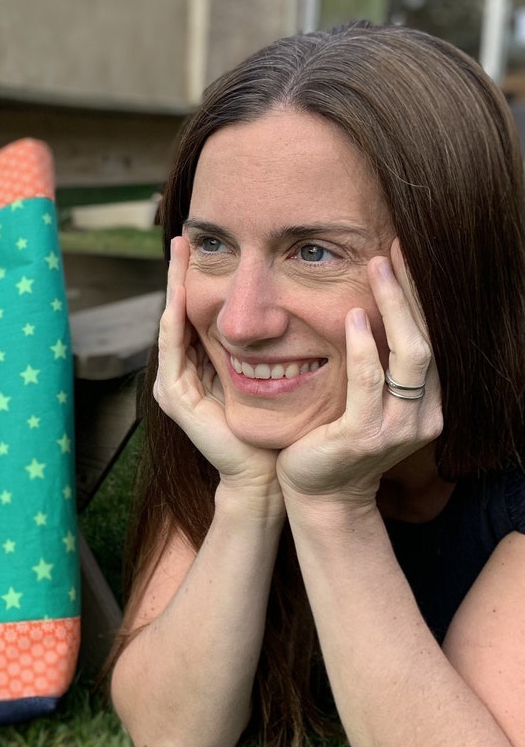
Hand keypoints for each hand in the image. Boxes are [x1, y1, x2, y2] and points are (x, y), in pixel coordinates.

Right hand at [154, 237, 279, 491]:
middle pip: (177, 313)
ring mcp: (173, 385)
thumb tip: (296, 302)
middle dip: (178, 275)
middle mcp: (182, 372)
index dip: (199, 280)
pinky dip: (175, 322)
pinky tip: (177, 297)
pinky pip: (172, 351)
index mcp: (202, 366)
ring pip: (170, 325)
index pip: (197, 313)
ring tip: (177, 256)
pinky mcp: (174, 398)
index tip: (206, 245)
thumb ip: (271, 344)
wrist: (267, 473)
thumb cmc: (278, 426)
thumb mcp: (273, 371)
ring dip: (171, 289)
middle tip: (182, 237)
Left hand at [277, 240, 442, 505]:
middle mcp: (422, 415)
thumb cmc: (334, 442)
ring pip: (409, 355)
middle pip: (426, 339)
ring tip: (376, 268)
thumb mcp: (363, 401)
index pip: (427, 339)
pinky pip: (369, 383)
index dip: (417, 298)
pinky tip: (356, 317)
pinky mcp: (364, 436)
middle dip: (410, 292)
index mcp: (424, 403)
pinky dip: (364, 348)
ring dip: (394, 306)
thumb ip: (375, 367)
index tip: (402, 257)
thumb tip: (365, 311)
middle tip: (392, 251)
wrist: (319, 495)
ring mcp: (397, 428)